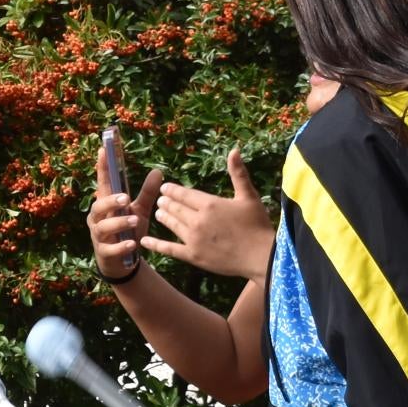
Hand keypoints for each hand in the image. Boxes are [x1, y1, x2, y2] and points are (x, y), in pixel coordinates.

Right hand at [87, 168, 170, 283]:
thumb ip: (147, 193)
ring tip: (134, 221)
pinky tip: (133, 244)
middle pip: (98, 206)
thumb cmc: (128, 231)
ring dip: (118, 223)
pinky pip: (109, 248)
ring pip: (102, 227)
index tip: (103, 150)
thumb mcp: (139, 210)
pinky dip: (121, 246)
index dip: (102, 167)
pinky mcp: (104, 252)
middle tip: (125, 198)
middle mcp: (98, 218)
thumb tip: (158, 171)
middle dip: (110, 201)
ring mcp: (99, 236)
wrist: (122, 263)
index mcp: (106, 204)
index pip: (103, 183)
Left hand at [144, 149, 274, 279]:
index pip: (183, 194)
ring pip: (171, 224)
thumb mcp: (248, 196)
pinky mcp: (193, 256)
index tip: (165, 188)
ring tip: (158, 213)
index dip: (172, 190)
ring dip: (163, 217)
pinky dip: (156, 245)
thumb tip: (233, 150)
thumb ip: (237, 173)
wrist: (262, 256)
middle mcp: (197, 220)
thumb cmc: (258, 224)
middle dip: (166, 202)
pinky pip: (170, 249)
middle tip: (160, 200)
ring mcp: (193, 239)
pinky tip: (145, 241)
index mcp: (209, 204)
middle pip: (175, 208)